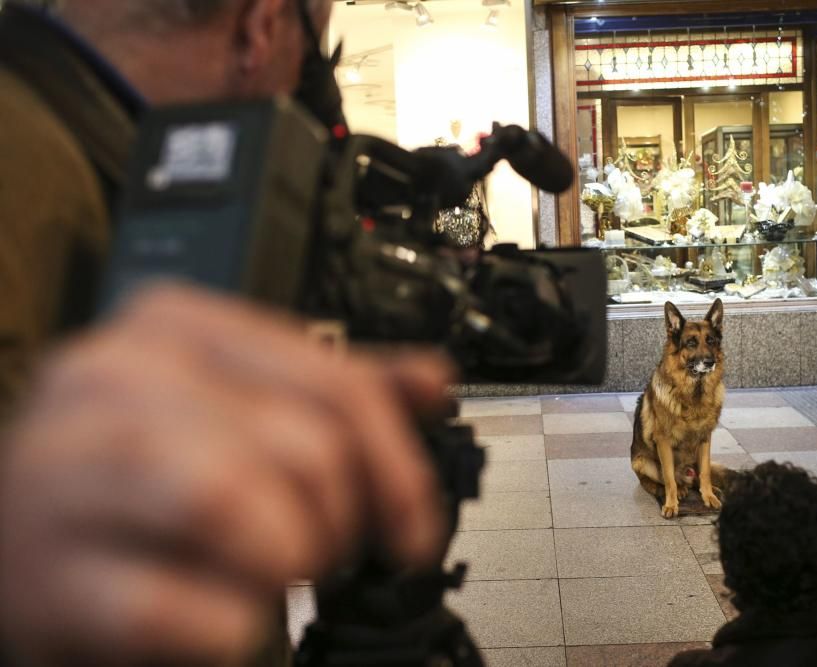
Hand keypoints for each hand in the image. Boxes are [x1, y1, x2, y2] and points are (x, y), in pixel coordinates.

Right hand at [0, 285, 451, 666]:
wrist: (19, 550)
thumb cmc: (138, 479)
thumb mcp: (237, 409)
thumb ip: (334, 391)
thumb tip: (430, 380)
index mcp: (173, 327)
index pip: (336, 381)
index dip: (397, 466)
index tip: (411, 525)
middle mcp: (111, 379)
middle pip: (306, 448)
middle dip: (337, 522)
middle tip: (317, 549)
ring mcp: (63, 474)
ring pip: (238, 505)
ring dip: (281, 563)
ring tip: (264, 575)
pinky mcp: (45, 580)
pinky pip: (187, 611)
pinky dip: (229, 632)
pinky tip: (216, 619)